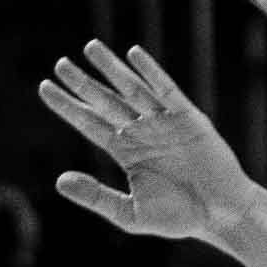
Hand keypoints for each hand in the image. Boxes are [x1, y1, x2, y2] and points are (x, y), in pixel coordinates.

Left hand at [39, 40, 263, 241]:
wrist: (221, 215)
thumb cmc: (178, 218)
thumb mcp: (129, 213)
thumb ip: (96, 196)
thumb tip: (59, 181)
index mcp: (126, 152)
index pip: (90, 123)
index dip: (68, 106)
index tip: (44, 87)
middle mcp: (142, 132)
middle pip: (105, 101)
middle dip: (83, 82)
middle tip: (60, 63)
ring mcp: (164, 123)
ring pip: (132, 90)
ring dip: (112, 69)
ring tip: (90, 48)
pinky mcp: (188, 118)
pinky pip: (166, 90)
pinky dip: (151, 72)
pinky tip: (135, 54)